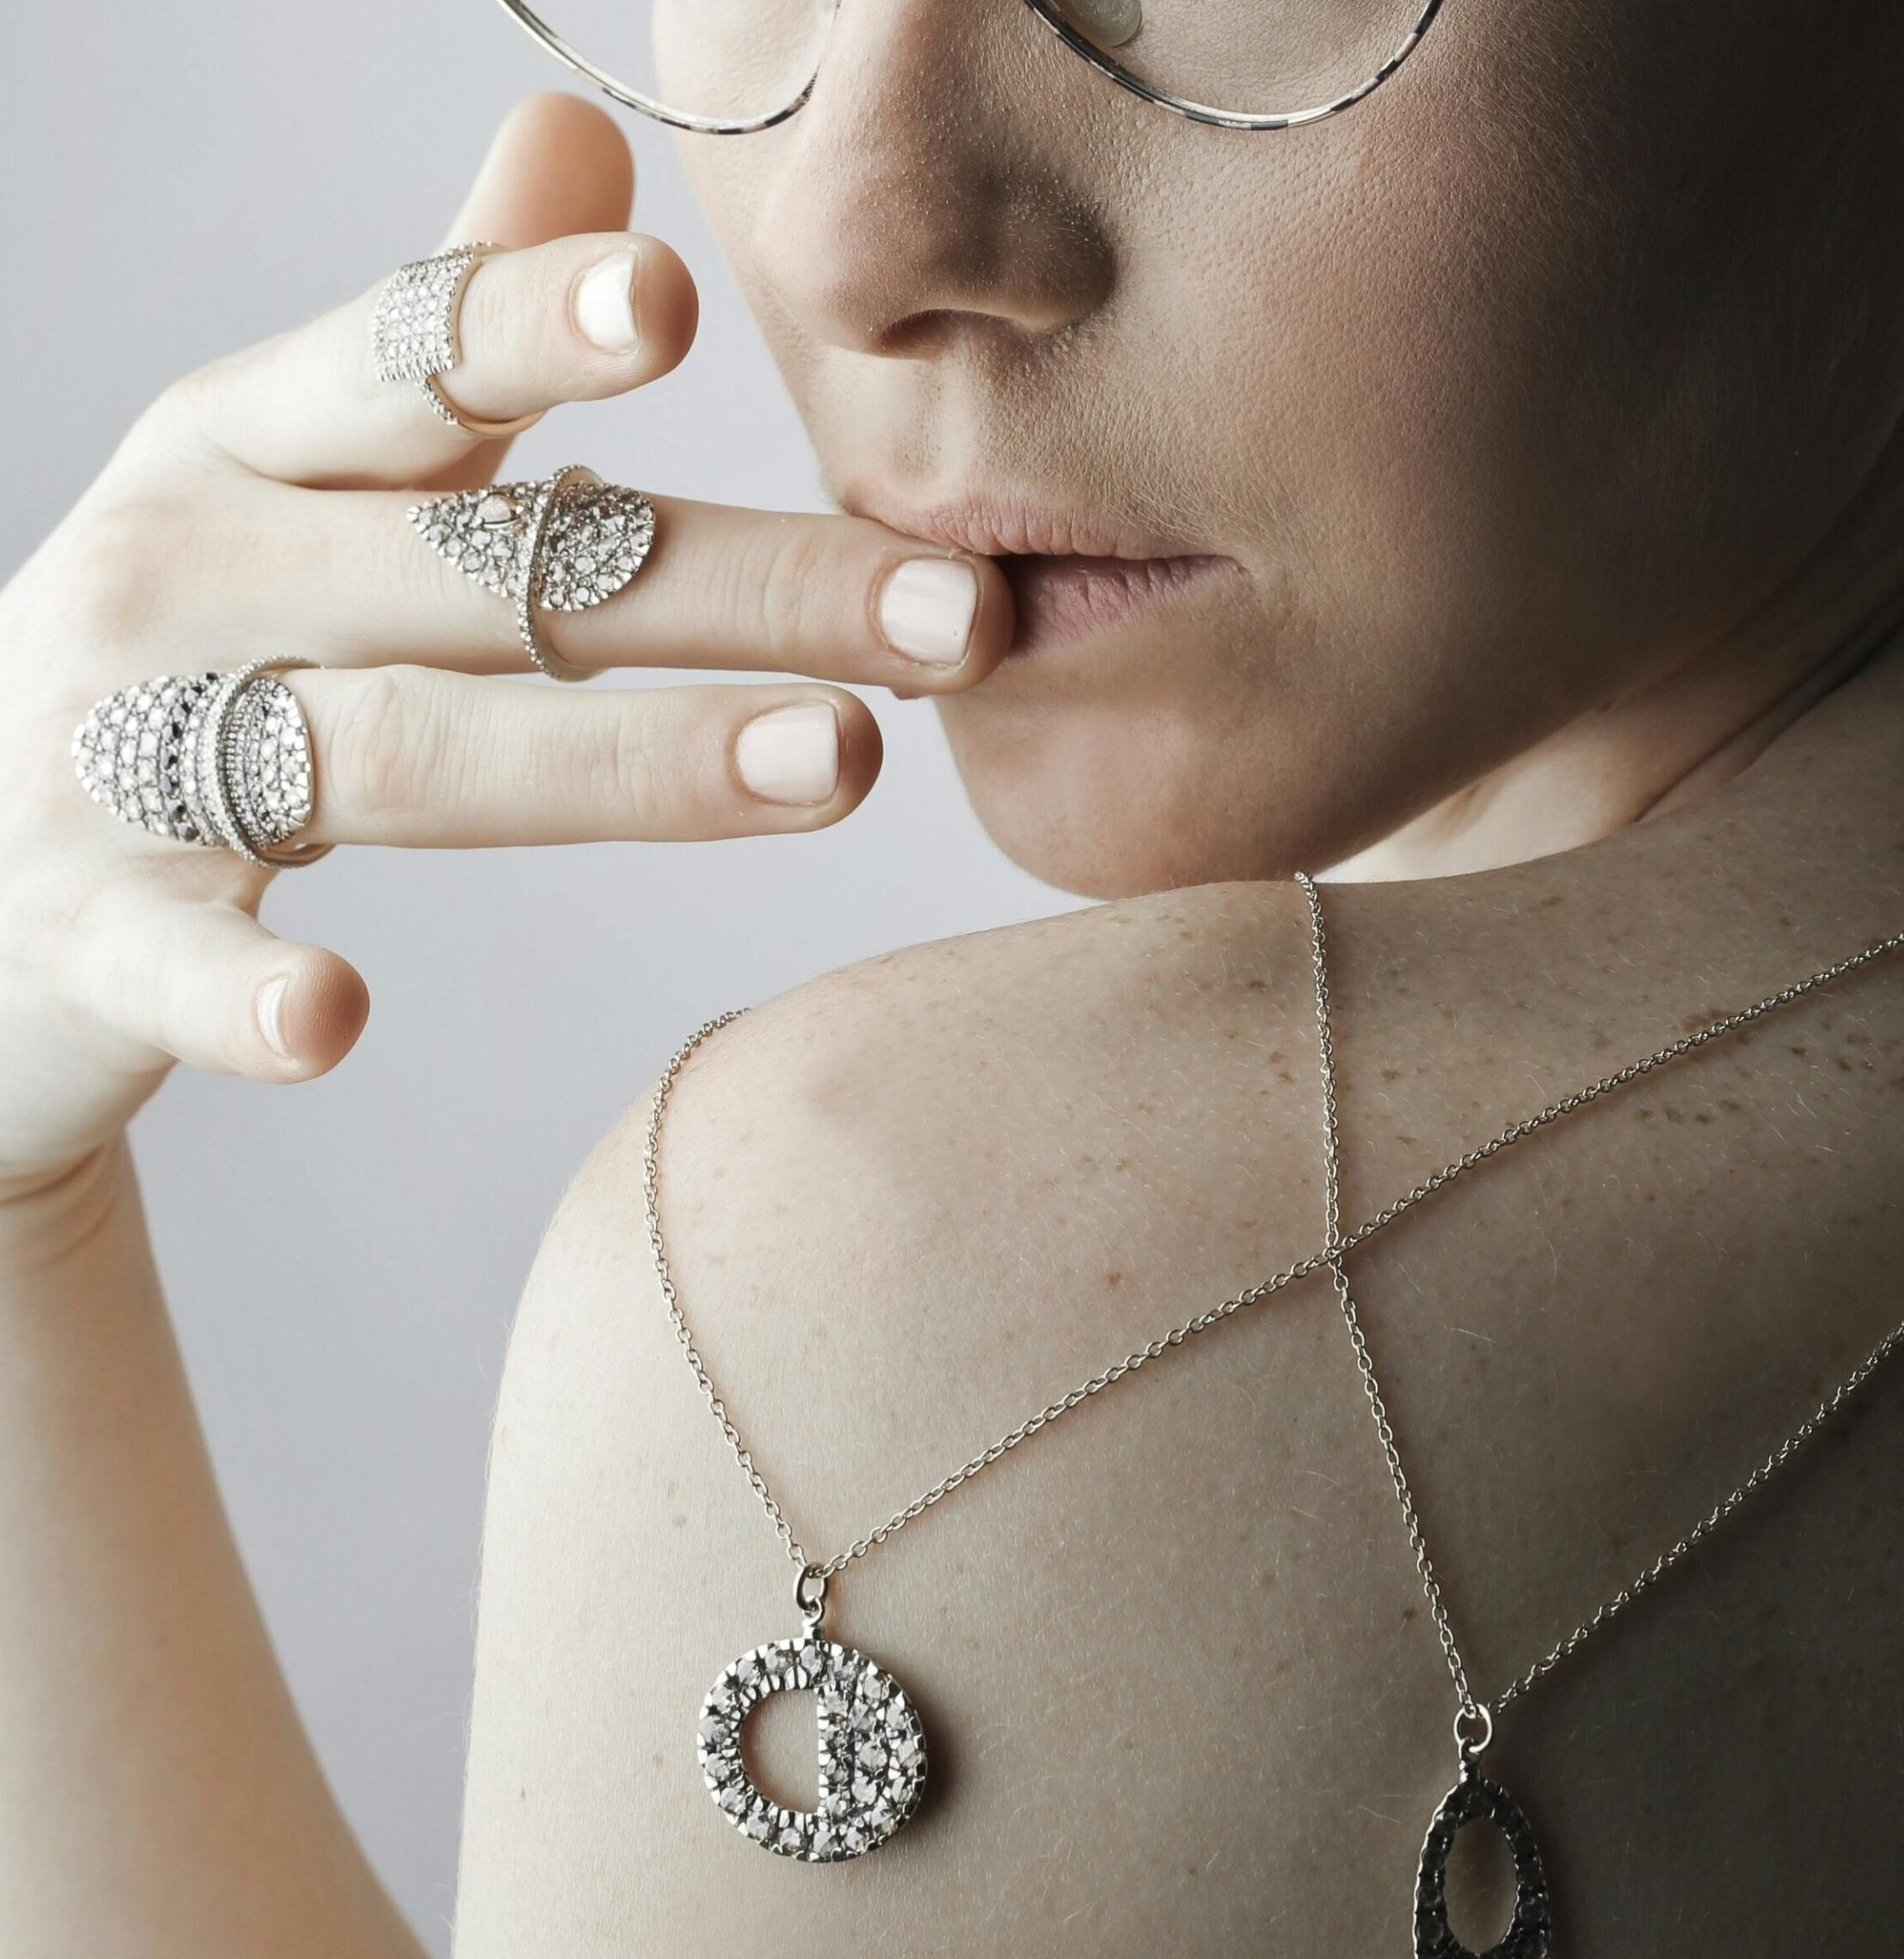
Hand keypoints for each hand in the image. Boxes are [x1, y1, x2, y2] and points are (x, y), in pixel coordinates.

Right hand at [0, 93, 1011, 1196]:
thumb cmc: (200, 646)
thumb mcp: (302, 470)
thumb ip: (443, 330)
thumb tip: (579, 126)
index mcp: (251, 445)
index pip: (406, 360)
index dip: (533, 324)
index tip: (681, 309)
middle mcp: (192, 572)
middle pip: (487, 570)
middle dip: (733, 589)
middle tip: (950, 621)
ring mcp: (121, 754)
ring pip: (398, 753)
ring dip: (621, 762)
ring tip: (829, 768)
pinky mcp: (85, 936)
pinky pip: (172, 963)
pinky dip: (245, 990)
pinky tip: (336, 1020)